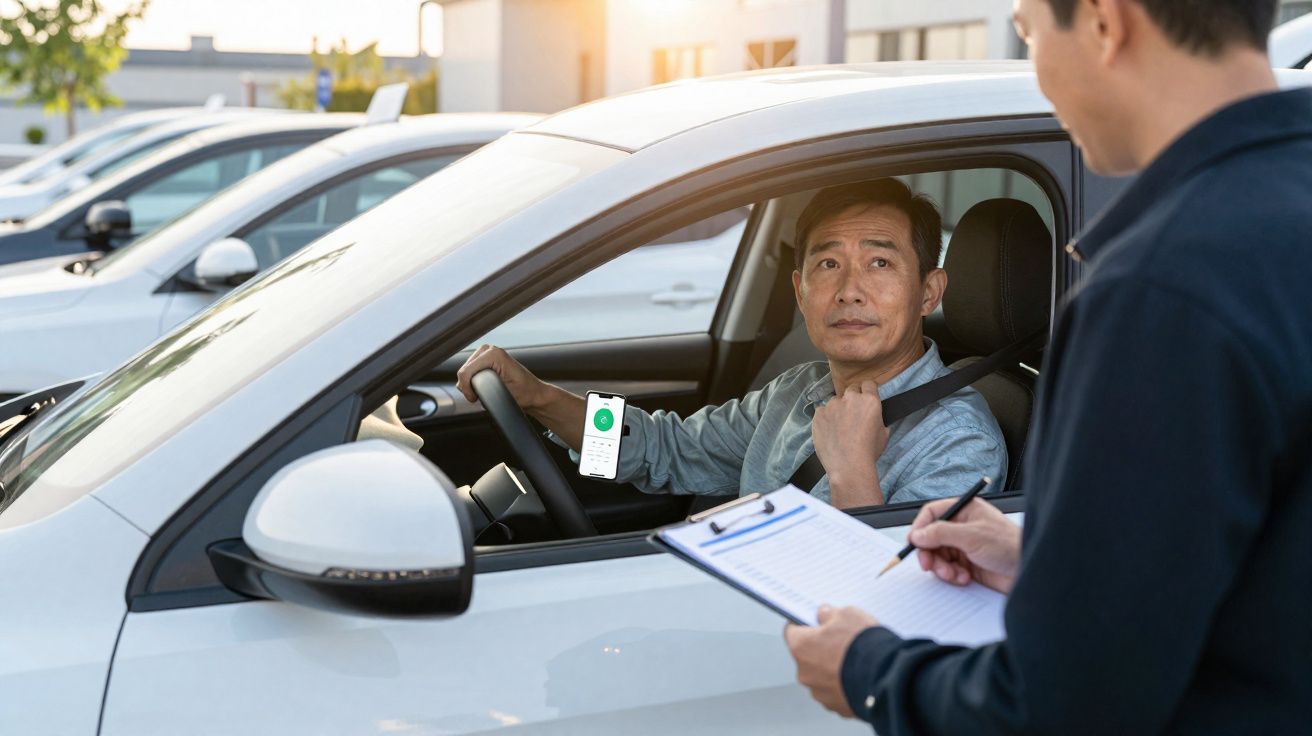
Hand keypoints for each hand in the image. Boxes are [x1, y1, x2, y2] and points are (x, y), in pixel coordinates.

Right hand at [455, 344, 548, 409]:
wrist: (534, 393)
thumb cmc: (525, 393)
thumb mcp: (504, 393)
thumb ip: (485, 389)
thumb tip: (472, 390)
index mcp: (494, 354)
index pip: (465, 372)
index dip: (466, 389)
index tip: (474, 399)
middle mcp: (490, 349)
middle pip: (463, 371)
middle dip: (467, 387)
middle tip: (477, 398)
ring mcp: (487, 351)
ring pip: (465, 371)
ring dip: (469, 384)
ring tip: (481, 393)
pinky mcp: (486, 357)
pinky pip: (470, 369)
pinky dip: (472, 380)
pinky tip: (480, 386)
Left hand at [783, 605, 878, 717]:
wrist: (886, 677)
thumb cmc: (863, 644)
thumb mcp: (847, 614)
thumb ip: (830, 613)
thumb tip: (824, 614)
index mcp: (801, 647)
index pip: (791, 631)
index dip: (803, 624)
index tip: (814, 621)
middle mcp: (805, 673)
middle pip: (807, 656)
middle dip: (820, 648)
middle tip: (840, 641)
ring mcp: (820, 693)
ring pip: (821, 676)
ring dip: (832, 669)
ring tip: (854, 660)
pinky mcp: (836, 707)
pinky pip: (836, 692)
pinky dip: (844, 685)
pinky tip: (860, 676)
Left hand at [812, 380, 889, 506]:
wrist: (848, 465)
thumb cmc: (869, 452)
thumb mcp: (884, 434)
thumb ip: (880, 420)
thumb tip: (876, 419)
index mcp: (870, 401)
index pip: (869, 384)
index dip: (867, 390)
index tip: (865, 397)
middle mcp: (850, 398)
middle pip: (851, 389)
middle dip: (852, 398)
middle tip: (852, 413)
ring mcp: (832, 405)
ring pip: (835, 401)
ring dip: (837, 408)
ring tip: (838, 426)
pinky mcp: (818, 414)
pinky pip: (822, 411)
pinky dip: (825, 417)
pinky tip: (828, 430)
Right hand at [909, 496, 1021, 593]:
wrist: (1029, 571)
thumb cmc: (1010, 546)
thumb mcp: (971, 536)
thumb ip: (940, 533)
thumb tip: (917, 534)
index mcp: (965, 510)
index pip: (932, 513)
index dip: (920, 527)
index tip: (914, 542)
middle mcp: (963, 527)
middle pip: (931, 537)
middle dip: (929, 553)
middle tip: (928, 565)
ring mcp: (964, 546)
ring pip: (938, 555)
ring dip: (942, 567)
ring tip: (953, 574)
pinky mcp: (968, 564)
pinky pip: (948, 569)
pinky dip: (952, 576)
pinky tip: (964, 578)